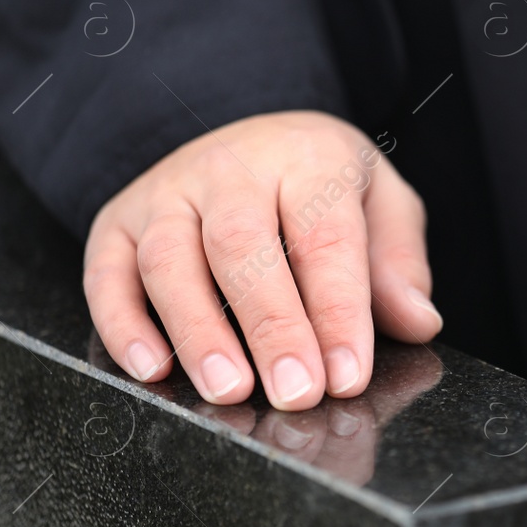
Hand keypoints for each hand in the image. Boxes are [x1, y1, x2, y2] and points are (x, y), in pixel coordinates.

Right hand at [83, 111, 441, 408]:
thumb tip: (418, 323)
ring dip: (198, 331)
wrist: (246, 134)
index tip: (347, 374)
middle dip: (271, 326)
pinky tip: (152, 370)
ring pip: (170, 260)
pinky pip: (108, 273)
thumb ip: (398, 263)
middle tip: (295, 393)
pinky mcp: (116, 221)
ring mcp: (166, 192)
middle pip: (243, 247)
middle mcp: (230, 169)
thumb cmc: (320, 184)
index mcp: (307, 158)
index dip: (337, 310)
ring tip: (229, 390)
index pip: (324, 236)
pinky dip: (122, 324)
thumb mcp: (379, 202)